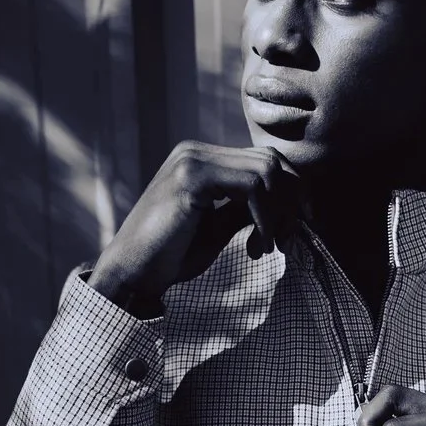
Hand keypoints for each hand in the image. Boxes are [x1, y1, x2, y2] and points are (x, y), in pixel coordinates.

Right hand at [89, 141, 304, 305]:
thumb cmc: (171, 256)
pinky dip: (265, 219)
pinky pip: (252, 187)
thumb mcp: (218, 228)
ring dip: (278, 214)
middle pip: (271, 161)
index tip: (293, 231)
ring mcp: (193, 160)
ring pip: (267, 171)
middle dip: (291, 202)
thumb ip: (245, 210)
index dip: (290, 194)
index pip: (264, 161)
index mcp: (201, 160)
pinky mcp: (192, 177)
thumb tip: (284, 205)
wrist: (132, 273)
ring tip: (267, 248)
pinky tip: (256, 247)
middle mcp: (196, 151)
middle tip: (286, 241)